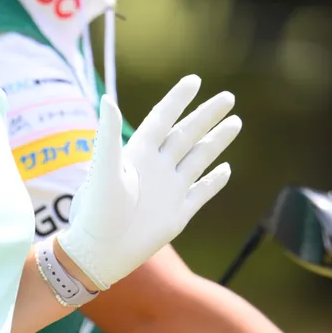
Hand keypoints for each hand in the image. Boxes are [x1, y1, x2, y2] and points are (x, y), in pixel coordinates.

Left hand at [58, 75, 240, 290]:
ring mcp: (169, 189)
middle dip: (207, 115)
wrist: (100, 252)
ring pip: (199, 158)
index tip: (194, 80)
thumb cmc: (96, 211)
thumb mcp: (103, 170)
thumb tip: (107, 98)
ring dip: (216, 141)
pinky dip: (214, 181)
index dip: (177, 99)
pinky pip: (201, 192)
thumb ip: (108, 135)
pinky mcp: (178, 214)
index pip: (163, 118)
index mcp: (138, 153)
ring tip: (235, 122)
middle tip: (228, 97)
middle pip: (187, 134)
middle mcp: (157, 167)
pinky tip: (226, 168)